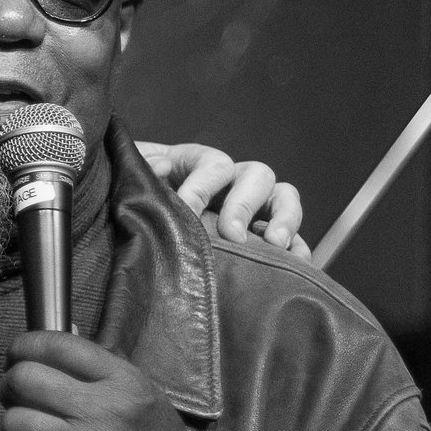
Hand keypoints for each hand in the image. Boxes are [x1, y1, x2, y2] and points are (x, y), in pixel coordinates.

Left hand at [1, 331, 226, 430]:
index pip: (55, 344)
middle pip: (21, 380)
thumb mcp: (145, 400)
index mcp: (124, 383)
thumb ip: (99, 374)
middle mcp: (102, 413)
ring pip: (11, 426)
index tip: (17, 361)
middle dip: (12, 392)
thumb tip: (45, 351)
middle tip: (24, 406)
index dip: (23, 349)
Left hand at [137, 142, 308, 258]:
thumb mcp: (132, 178)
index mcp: (199, 164)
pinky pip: (294, 238)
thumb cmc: (135, 196)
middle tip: (230, 234)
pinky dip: (299, 249)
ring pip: (283, 198)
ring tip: (275, 244)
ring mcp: (252, 208)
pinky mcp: (264, 238)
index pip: (213, 164)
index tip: (186, 208)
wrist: (135, 227)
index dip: (202, 185)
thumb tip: (162, 168)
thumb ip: (142, 168)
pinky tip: (297, 266)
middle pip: (256, 176)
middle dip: (244, 204)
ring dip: (285, 218)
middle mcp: (231, 182)